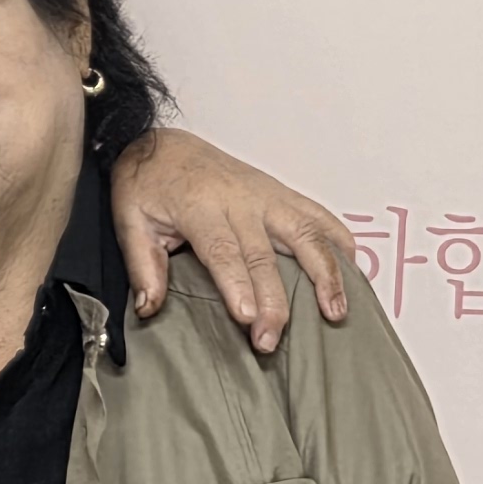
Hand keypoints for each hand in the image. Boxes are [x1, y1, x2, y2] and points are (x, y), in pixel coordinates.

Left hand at [107, 128, 355, 351]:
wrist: (162, 144)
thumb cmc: (148, 184)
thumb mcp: (130, 221)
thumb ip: (143, 265)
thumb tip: (149, 308)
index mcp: (200, 207)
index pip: (224, 251)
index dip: (238, 286)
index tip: (248, 319)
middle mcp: (241, 201)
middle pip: (265, 254)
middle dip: (274, 301)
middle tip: (272, 339)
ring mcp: (267, 196)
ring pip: (306, 233)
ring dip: (325, 273)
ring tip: (335, 311)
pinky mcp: (281, 195)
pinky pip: (319, 216)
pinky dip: (339, 240)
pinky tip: (352, 269)